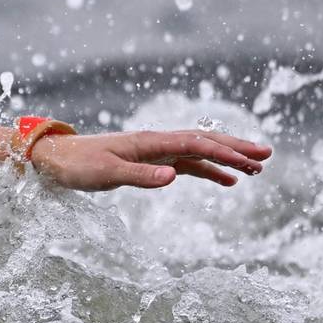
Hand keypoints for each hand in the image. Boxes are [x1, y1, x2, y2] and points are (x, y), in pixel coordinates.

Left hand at [29, 130, 271, 191]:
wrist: (55, 159)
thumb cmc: (77, 165)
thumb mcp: (106, 174)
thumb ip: (140, 176)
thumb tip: (173, 177)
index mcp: (149, 142)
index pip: (194, 144)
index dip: (223, 151)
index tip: (249, 160)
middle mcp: (156, 143)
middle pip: (204, 142)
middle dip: (236, 148)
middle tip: (267, 156)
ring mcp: (154, 152)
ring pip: (199, 154)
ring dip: (227, 160)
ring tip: (256, 170)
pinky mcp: (148, 163)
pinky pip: (186, 165)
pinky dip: (208, 171)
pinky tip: (226, 181)